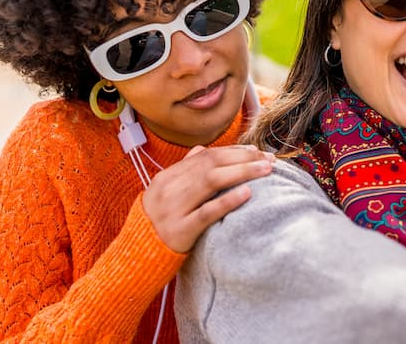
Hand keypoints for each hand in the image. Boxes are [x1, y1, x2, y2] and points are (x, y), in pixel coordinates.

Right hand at [142, 144, 274, 252]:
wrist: (135, 256)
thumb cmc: (159, 223)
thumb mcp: (165, 193)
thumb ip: (184, 171)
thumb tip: (202, 149)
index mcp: (167, 176)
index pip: (206, 156)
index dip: (234, 152)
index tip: (257, 152)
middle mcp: (170, 188)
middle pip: (212, 164)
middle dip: (244, 159)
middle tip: (269, 160)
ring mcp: (173, 209)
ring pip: (211, 182)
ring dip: (242, 172)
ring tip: (265, 170)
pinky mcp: (180, 230)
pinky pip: (206, 212)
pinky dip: (227, 200)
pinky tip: (246, 193)